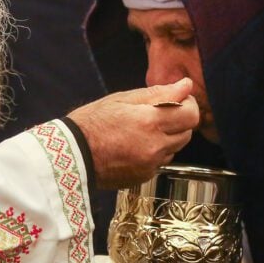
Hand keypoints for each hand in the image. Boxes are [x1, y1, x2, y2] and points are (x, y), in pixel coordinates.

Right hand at [67, 79, 199, 188]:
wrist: (72, 154)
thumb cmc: (93, 121)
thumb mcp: (123, 99)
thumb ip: (159, 93)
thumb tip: (186, 85)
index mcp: (151, 121)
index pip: (191, 115)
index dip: (189, 105)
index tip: (179, 100)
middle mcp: (155, 145)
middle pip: (187, 133)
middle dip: (179, 121)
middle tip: (160, 113)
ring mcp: (151, 164)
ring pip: (175, 148)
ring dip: (168, 137)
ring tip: (143, 129)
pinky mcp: (144, 176)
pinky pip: (160, 161)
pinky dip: (155, 152)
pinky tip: (135, 145)